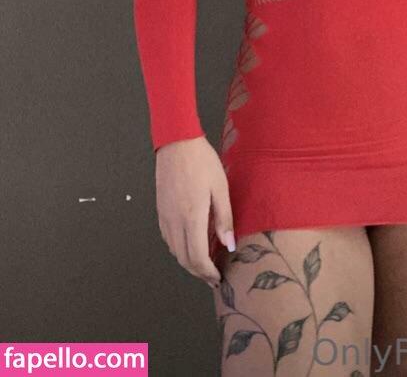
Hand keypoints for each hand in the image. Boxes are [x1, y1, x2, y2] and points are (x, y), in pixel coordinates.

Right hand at [155, 136, 234, 289]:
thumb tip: (229, 246)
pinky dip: (179, 249)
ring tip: (205, 263)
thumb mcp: (220, 188)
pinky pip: (168, 239)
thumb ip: (224, 219)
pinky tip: (191, 244)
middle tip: (213, 277)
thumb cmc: (202, 163)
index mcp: (191, 217)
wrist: (177, 144)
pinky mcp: (160, 211)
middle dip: (198, 272)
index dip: (207, 272)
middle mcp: (174, 222)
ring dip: (188, 262)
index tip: (218, 278)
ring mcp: (164, 217)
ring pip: (174, 251)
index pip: (197, 257)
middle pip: (183, 259)